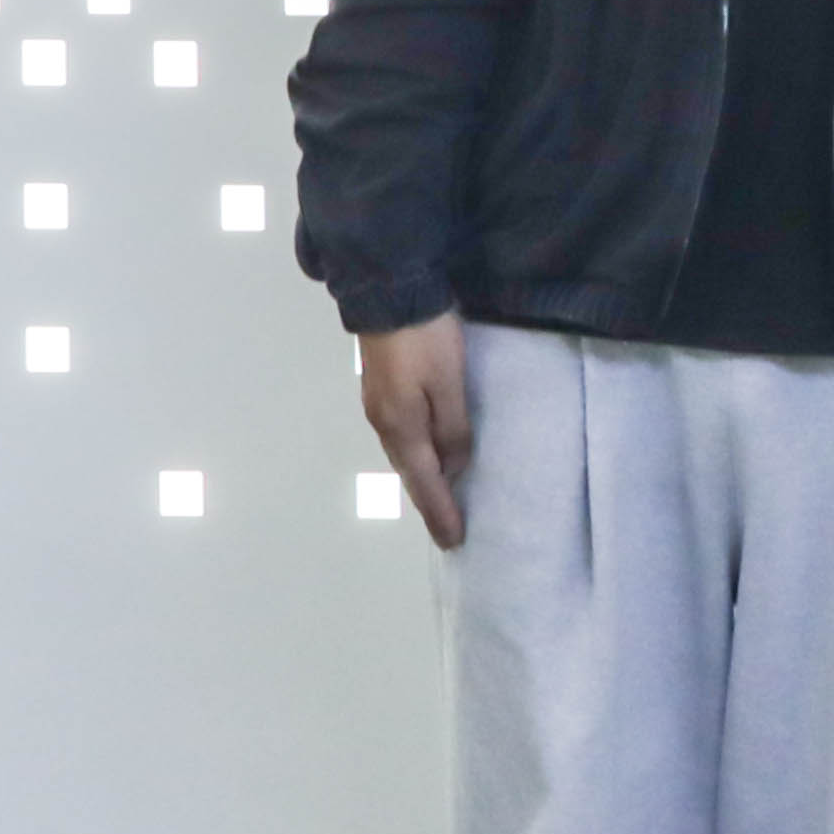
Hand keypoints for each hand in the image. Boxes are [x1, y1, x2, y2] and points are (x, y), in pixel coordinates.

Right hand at [354, 313, 477, 551]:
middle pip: (410, 471)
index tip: (453, 541)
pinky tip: (429, 454)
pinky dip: (417, 454)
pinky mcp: (382, 388)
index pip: (424, 482)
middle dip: (429, 501)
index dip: (440, 511)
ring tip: (442, 498)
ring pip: (404, 453)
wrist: (390, 293)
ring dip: (423, 478)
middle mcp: (383, 422)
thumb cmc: (426, 339)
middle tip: (448, 527)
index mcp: (401, 426)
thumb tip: (455, 467)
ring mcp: (378, 405)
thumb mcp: (450, 383)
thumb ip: (454, 428)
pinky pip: (403, 435)